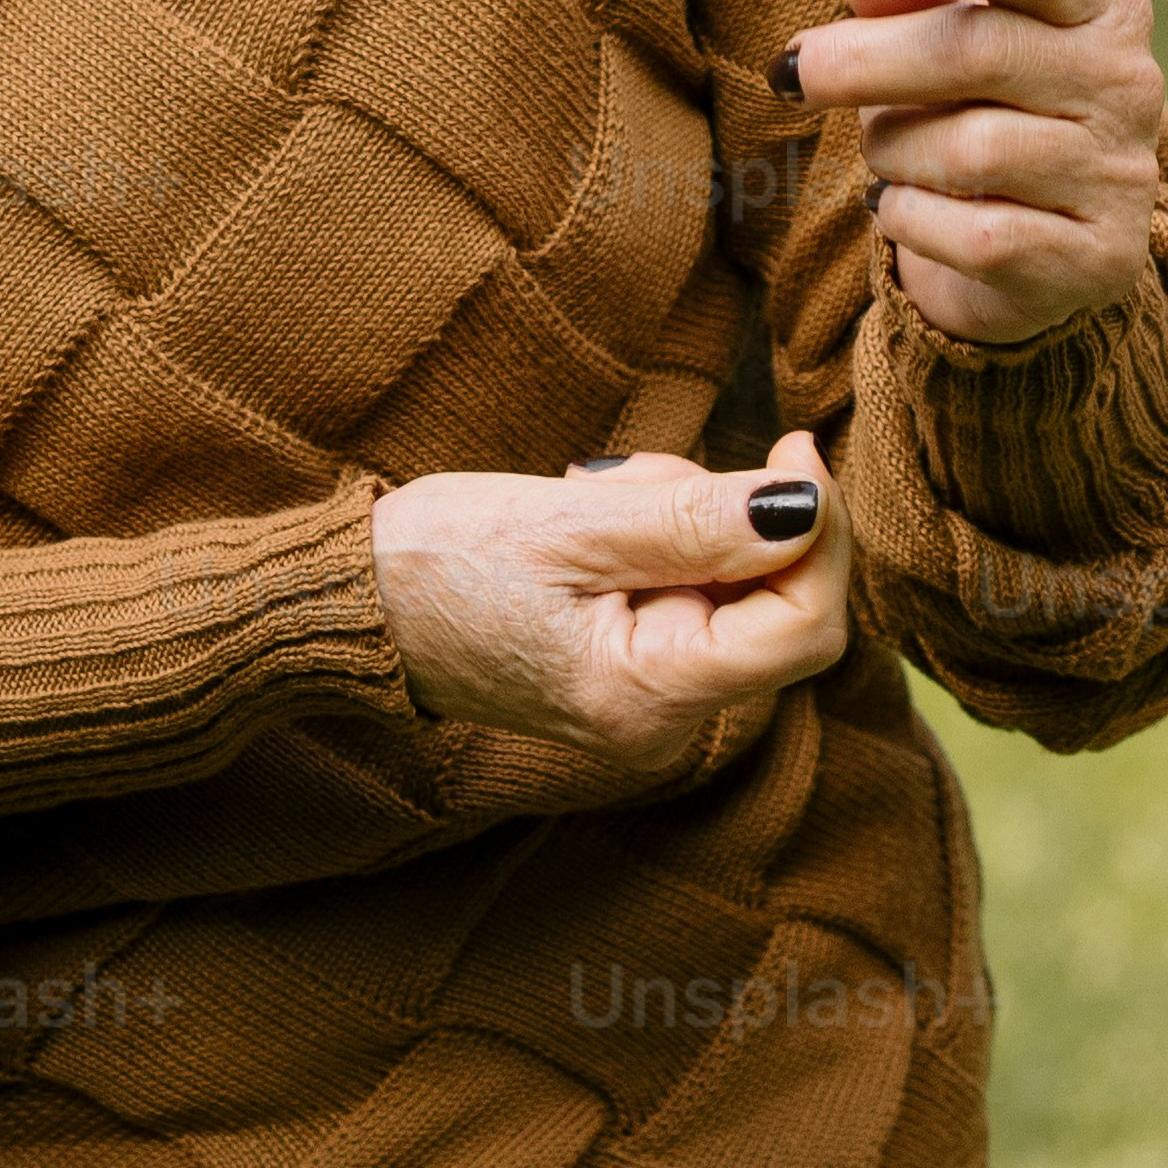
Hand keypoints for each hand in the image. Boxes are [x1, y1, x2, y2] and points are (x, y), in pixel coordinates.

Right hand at [371, 429, 844, 761]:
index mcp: (645, 699)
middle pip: (776, 606)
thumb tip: (807, 506)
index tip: (793, 444)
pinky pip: (690, 596)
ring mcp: (645, 701)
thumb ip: (694, 520)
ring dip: (689, 519)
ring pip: (733, 591)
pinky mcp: (629, 670)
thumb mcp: (568, 523)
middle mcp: (658, 722)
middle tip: (644, 472)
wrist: (347, 607)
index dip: (820, 531)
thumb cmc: (434, 563)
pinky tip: (598, 516)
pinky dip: (663, 541)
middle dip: (735, 519)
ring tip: (599, 491)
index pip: (803, 627)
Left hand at [793, 0, 1167, 350]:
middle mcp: (1126, 80)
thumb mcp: (943, 27)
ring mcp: (1120, 174)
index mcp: (1101, 0)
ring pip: (970, 154)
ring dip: (893, 150)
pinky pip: (976, 238)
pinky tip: (899, 208)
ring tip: (883, 151)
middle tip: (792, 70)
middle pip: (980, 52)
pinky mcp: (1099, 259)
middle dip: (868, 60)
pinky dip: (911, 221)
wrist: (1030, 242)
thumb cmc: (973, 104)